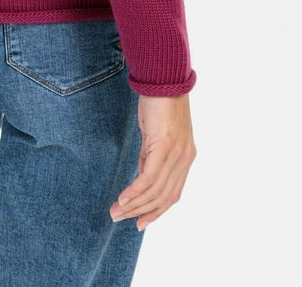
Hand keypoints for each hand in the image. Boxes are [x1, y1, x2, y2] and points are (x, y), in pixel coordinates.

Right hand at [109, 93, 196, 229]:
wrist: (164, 78)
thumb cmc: (159, 102)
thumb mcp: (155, 134)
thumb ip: (151, 156)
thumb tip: (141, 176)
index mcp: (186, 158)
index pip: (172, 194)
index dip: (156, 211)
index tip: (139, 222)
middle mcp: (185, 159)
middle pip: (163, 197)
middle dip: (140, 211)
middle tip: (118, 218)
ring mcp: (177, 154)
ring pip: (155, 191)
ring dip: (134, 205)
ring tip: (115, 212)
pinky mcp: (165, 146)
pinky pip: (149, 177)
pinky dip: (135, 191)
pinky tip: (122, 199)